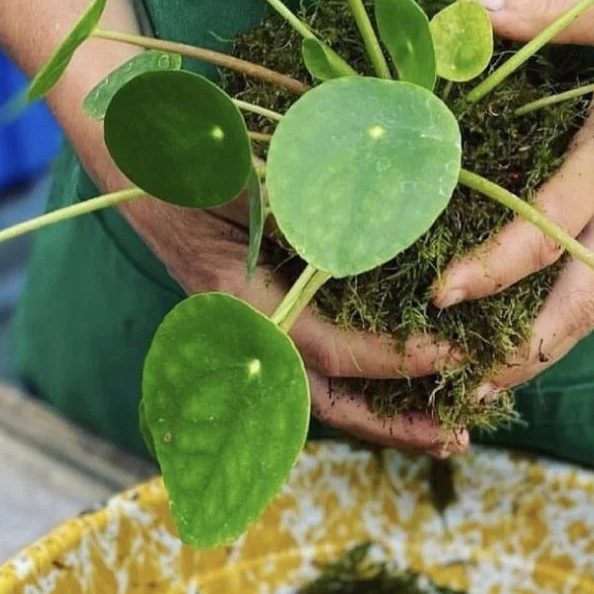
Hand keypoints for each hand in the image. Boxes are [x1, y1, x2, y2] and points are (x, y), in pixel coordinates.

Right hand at [127, 193, 468, 457]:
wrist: (137, 157)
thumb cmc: (191, 163)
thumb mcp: (250, 184)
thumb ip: (307, 217)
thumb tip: (384, 243)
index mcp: (240, 303)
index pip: (327, 349)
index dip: (391, 358)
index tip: (451, 354)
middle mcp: (245, 330)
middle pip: (325, 399)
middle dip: (391, 424)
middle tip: (457, 437)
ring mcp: (250, 327)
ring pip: (321, 388)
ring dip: (379, 410)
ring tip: (442, 429)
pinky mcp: (263, 312)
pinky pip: (314, 359)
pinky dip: (359, 379)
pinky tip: (399, 385)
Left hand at [433, 0, 593, 395]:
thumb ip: (544, 4)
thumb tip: (466, 4)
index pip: (549, 230)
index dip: (493, 267)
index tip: (440, 294)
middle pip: (578, 308)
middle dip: (520, 356)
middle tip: (461, 389)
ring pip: (593, 309)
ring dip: (540, 352)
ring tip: (482, 382)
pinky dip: (562, 320)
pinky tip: (524, 331)